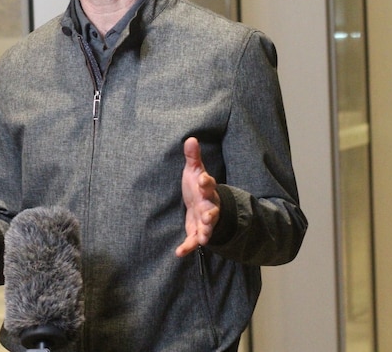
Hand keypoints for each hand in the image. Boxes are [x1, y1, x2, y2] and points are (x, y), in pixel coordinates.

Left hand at [175, 137, 220, 256]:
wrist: (202, 204)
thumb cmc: (198, 186)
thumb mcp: (194, 170)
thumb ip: (193, 157)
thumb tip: (191, 138)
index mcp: (207, 189)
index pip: (209, 184)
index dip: (206, 182)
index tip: (202, 179)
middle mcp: (209, 206)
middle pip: (212, 210)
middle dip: (211, 214)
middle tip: (208, 217)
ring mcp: (204, 221)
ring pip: (208, 228)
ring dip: (206, 233)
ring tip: (203, 239)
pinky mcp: (196, 231)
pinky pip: (193, 241)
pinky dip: (187, 247)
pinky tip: (179, 253)